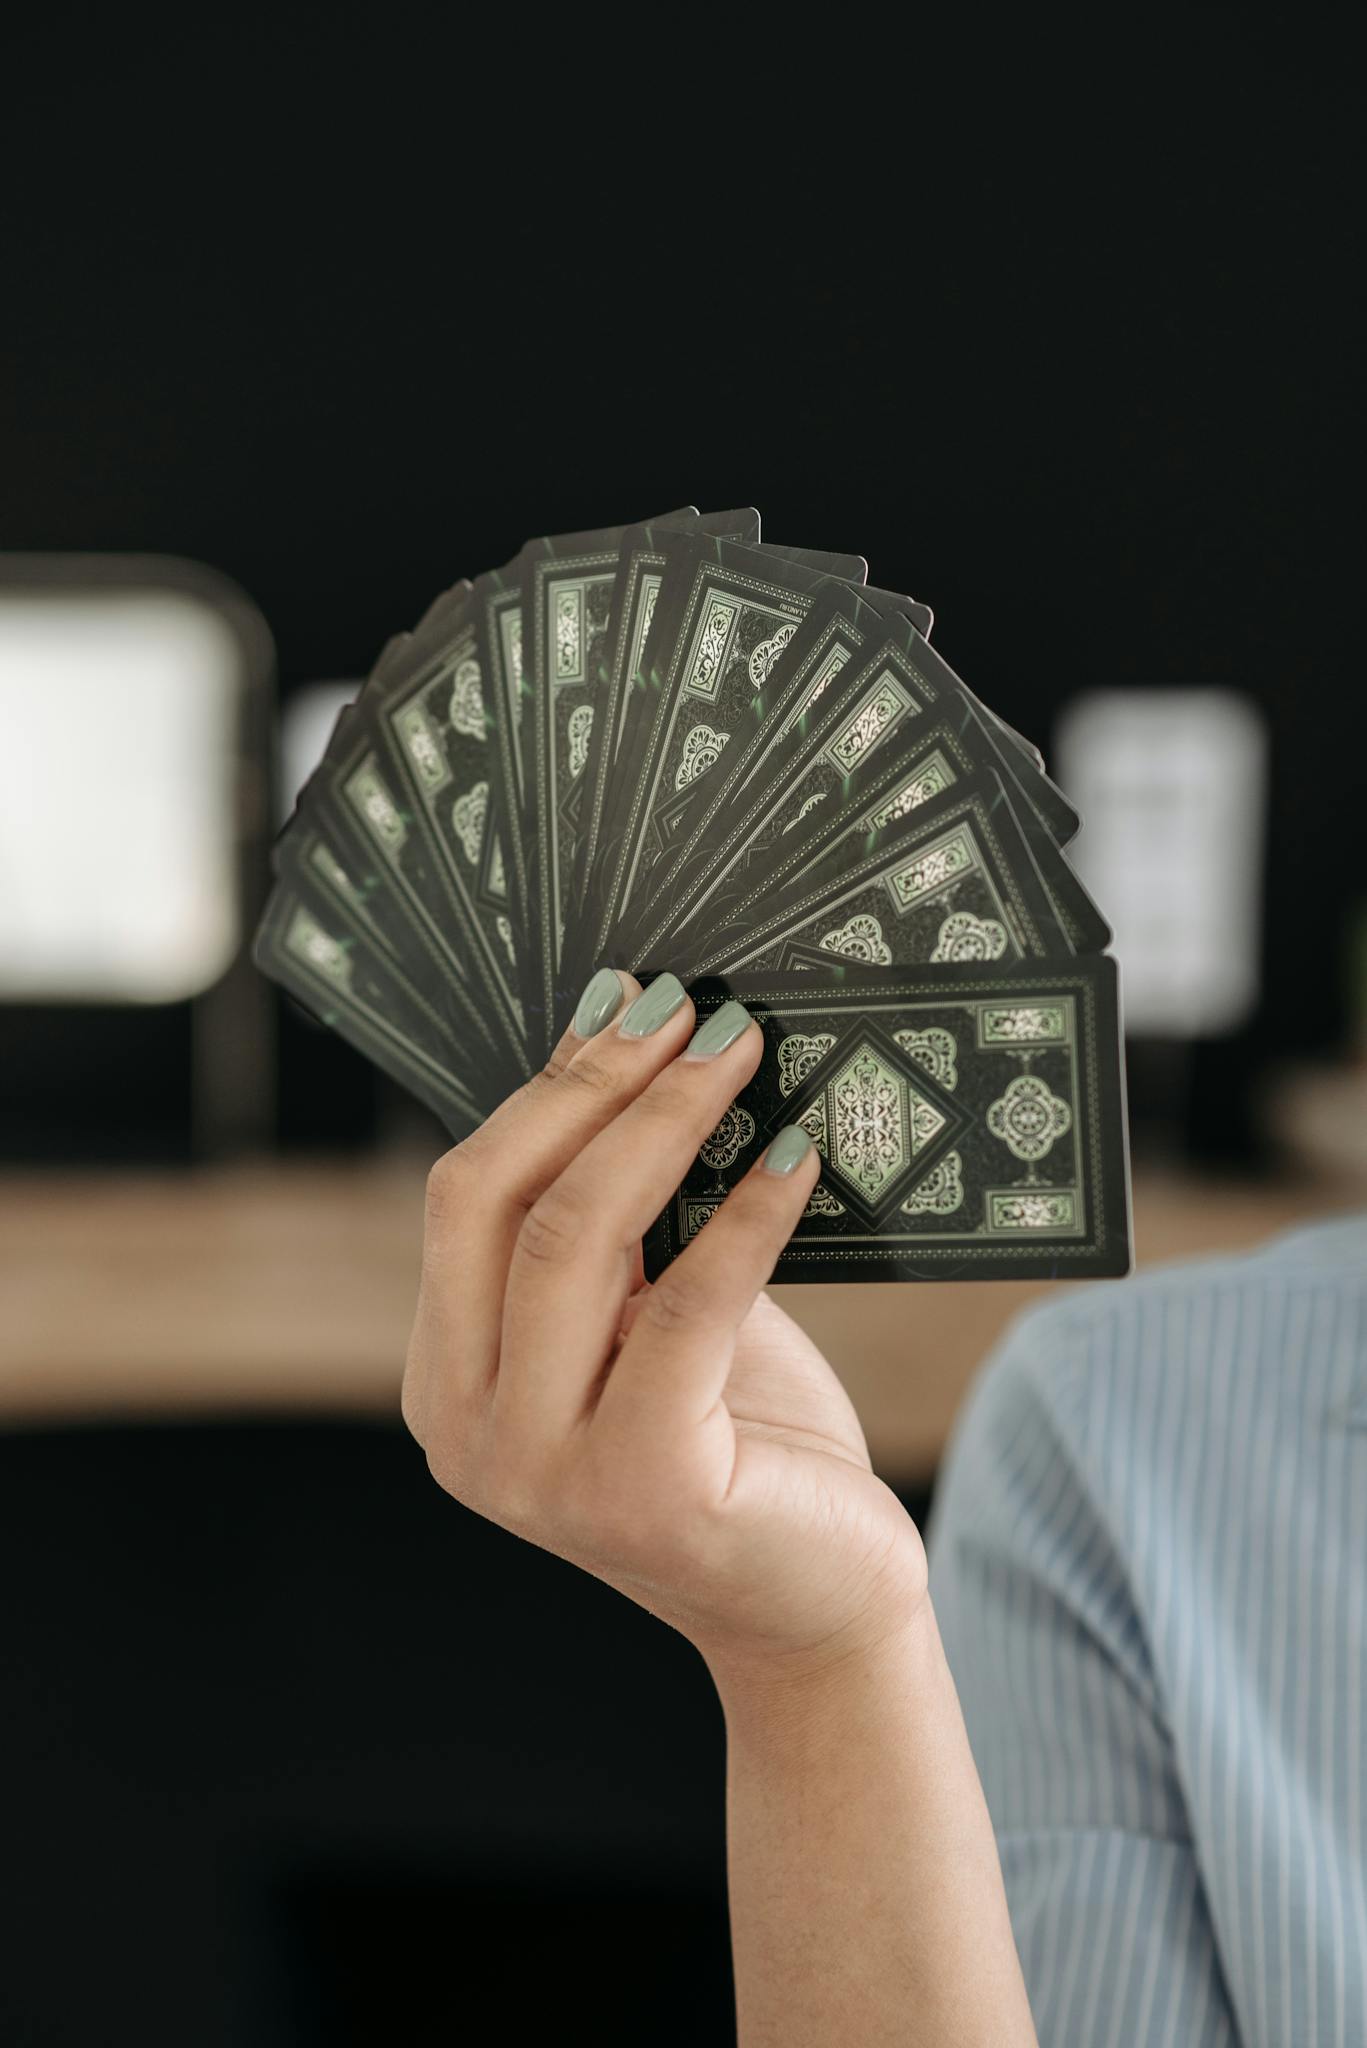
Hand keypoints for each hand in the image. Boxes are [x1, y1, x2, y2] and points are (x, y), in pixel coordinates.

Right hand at [401, 968, 927, 1688]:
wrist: (814, 1606)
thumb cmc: (739, 1444)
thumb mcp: (649, 1322)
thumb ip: (617, 1225)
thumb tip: (628, 1047)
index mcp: (452, 1380)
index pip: (465, 1200)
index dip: (546, 1087)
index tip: (624, 1002)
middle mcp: (471, 1432)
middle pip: (503, 1204)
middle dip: (598, 1085)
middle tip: (687, 1009)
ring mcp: (543, 1470)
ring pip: (574, 1242)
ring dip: (666, 1125)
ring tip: (740, 1054)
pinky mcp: (643, 1490)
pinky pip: (687, 1309)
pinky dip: (745, 1216)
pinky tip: (797, 1158)